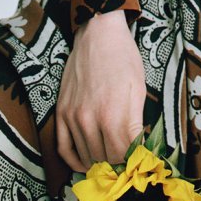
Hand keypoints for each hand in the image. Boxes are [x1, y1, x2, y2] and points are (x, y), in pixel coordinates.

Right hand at [55, 9, 145, 171]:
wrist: (98, 34)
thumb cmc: (124, 58)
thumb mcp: (139, 90)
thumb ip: (136, 124)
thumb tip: (138, 151)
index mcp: (113, 115)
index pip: (123, 156)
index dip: (133, 164)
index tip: (139, 165)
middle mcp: (90, 120)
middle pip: (105, 160)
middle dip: (119, 166)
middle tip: (128, 166)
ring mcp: (72, 117)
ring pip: (85, 156)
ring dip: (100, 164)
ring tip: (112, 164)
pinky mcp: (61, 112)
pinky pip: (63, 147)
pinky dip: (74, 161)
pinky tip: (85, 164)